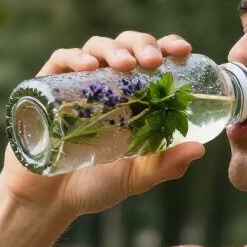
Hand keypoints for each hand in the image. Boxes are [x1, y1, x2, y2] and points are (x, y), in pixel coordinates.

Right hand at [0, 31, 206, 217]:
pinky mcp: (46, 87)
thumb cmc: (95, 185)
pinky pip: (60, 60)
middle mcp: (106, 84)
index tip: (183, 50)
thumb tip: (199, 149)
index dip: (167, 48)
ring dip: (113, 48)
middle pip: (126, 46)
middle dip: (142, 45)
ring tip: (125, 64)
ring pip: (96, 47)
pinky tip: (88, 66)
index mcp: (132, 97)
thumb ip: (165, 165)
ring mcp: (76, 83)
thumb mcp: (136, 178)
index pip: (152, 62)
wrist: (50, 201)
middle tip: (153, 61)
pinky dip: (75, 57)